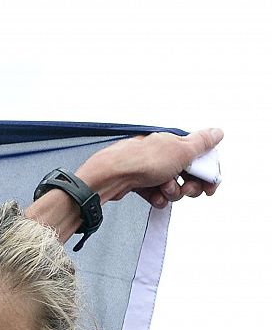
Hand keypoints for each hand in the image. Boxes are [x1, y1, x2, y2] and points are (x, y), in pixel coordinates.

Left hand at [76, 128, 223, 208]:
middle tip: (186, 189)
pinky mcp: (138, 183)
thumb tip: (218, 132)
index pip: (199, 158)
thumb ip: (202, 142)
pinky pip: (155, 194)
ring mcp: (150, 169)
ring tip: (163, 189)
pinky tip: (154, 196)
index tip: (209, 188)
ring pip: (172, 187)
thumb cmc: (144, 160)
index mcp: (175, 143)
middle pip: (187, 175)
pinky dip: (157, 197)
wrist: (111, 175)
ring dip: (171, 192)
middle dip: (189, 186)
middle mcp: (163, 154)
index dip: (207, 174)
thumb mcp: (182, 149)